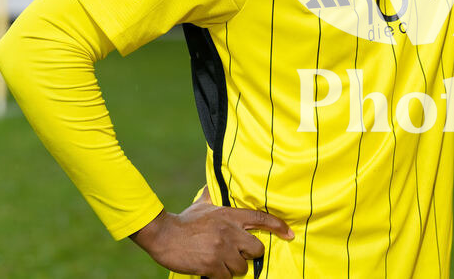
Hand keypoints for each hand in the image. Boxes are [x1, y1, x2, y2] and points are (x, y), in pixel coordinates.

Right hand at [130, 191, 293, 278]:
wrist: (163, 235)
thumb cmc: (184, 221)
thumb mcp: (203, 205)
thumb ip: (214, 197)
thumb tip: (216, 183)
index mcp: (230, 215)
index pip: (261, 218)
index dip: (278, 226)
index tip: (290, 234)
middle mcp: (230, 232)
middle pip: (257, 250)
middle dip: (250, 255)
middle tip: (238, 255)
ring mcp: (221, 249)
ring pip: (242, 268)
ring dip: (233, 268)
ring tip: (220, 262)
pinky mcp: (212, 265)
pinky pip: (227, 277)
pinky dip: (220, 276)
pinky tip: (211, 269)